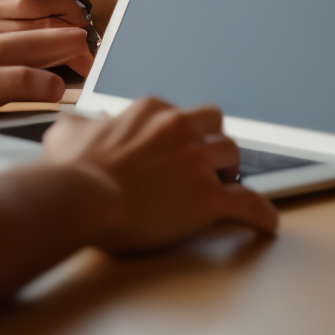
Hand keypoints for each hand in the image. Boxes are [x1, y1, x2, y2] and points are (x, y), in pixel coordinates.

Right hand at [39, 98, 278, 251]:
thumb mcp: (67, 133)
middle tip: (205, 161)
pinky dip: (260, 213)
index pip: (176, 114)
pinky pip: (247, 202)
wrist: (80, 197)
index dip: (178, 134)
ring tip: (225, 185)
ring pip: (232, 154)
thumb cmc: (71, 172)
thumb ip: (82, 125)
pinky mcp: (207, 197)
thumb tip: (84, 124)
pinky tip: (266, 222)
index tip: (173, 149)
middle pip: (213, 124)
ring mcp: (196, 162)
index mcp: (150, 112)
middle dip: (211, 141)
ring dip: (229, 170)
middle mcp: (178, 128)